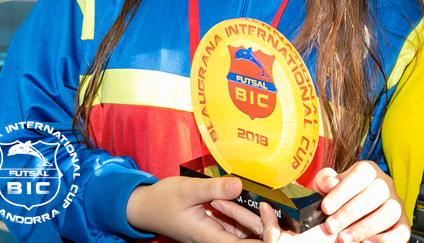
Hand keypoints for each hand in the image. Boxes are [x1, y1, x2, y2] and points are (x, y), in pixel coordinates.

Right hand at [126, 175, 263, 242]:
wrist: (145, 206)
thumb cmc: (162, 200)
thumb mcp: (188, 189)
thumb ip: (213, 188)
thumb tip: (238, 185)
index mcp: (206, 235)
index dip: (259, 239)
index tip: (274, 229)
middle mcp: (211, 237)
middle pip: (243, 238)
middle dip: (261, 227)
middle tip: (278, 216)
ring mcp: (212, 232)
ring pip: (239, 230)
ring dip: (252, 218)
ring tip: (269, 206)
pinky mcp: (212, 224)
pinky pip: (232, 222)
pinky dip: (241, 212)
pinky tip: (249, 200)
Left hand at [314, 162, 408, 242]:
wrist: (348, 217)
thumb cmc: (338, 198)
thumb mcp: (326, 186)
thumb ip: (325, 180)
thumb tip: (331, 184)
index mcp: (369, 170)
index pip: (361, 173)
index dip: (343, 191)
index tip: (325, 208)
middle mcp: (386, 185)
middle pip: (375, 193)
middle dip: (350, 213)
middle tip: (330, 227)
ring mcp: (397, 204)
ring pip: (389, 212)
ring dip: (364, 228)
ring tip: (344, 239)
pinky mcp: (403, 225)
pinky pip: (401, 232)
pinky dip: (384, 240)